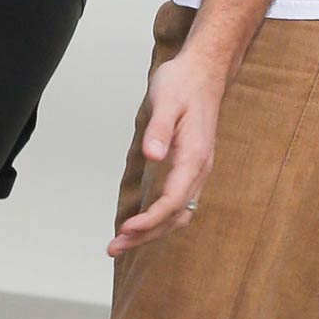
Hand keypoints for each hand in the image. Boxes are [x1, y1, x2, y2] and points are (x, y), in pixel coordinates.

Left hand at [108, 51, 219, 253]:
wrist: (204, 71)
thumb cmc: (183, 83)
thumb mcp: (166, 100)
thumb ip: (159, 129)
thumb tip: (153, 156)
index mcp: (195, 156)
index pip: (173, 200)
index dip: (149, 220)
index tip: (125, 229)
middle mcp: (200, 169)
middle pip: (175, 216)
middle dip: (145, 235)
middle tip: (113, 248)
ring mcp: (197, 170)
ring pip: (178, 213)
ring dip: (152, 231)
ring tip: (122, 241)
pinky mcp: (190, 168)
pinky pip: (179, 203)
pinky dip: (160, 219)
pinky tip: (141, 223)